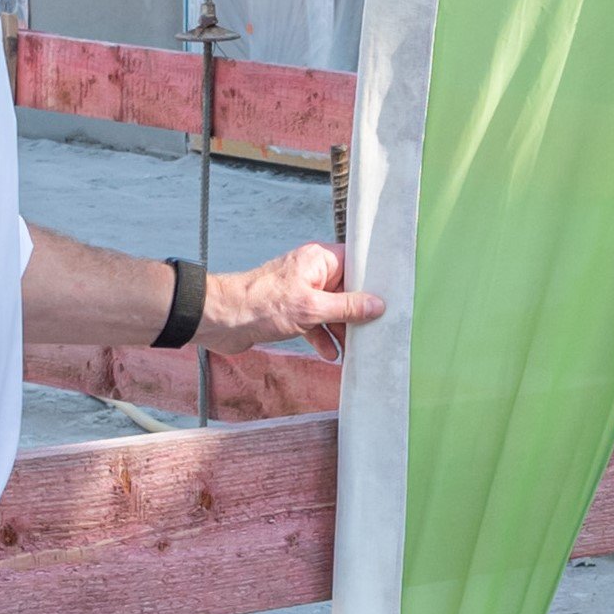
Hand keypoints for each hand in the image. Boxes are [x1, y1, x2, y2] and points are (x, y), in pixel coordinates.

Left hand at [207, 242, 383, 358]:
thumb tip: (377, 305)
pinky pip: (316, 322)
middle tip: (377, 327)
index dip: (374, 279)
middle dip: (359, 311)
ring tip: (355, 347)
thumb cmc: (260, 305)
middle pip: (347, 289)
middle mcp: (311, 272)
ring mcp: (301, 292)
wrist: (221, 321)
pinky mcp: (291, 311)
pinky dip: (323, 336)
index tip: (392, 296)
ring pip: (332, 309)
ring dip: (341, 329)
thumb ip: (347, 307)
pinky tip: (331, 353)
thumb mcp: (312, 308)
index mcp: (319, 260)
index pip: (357, 263)